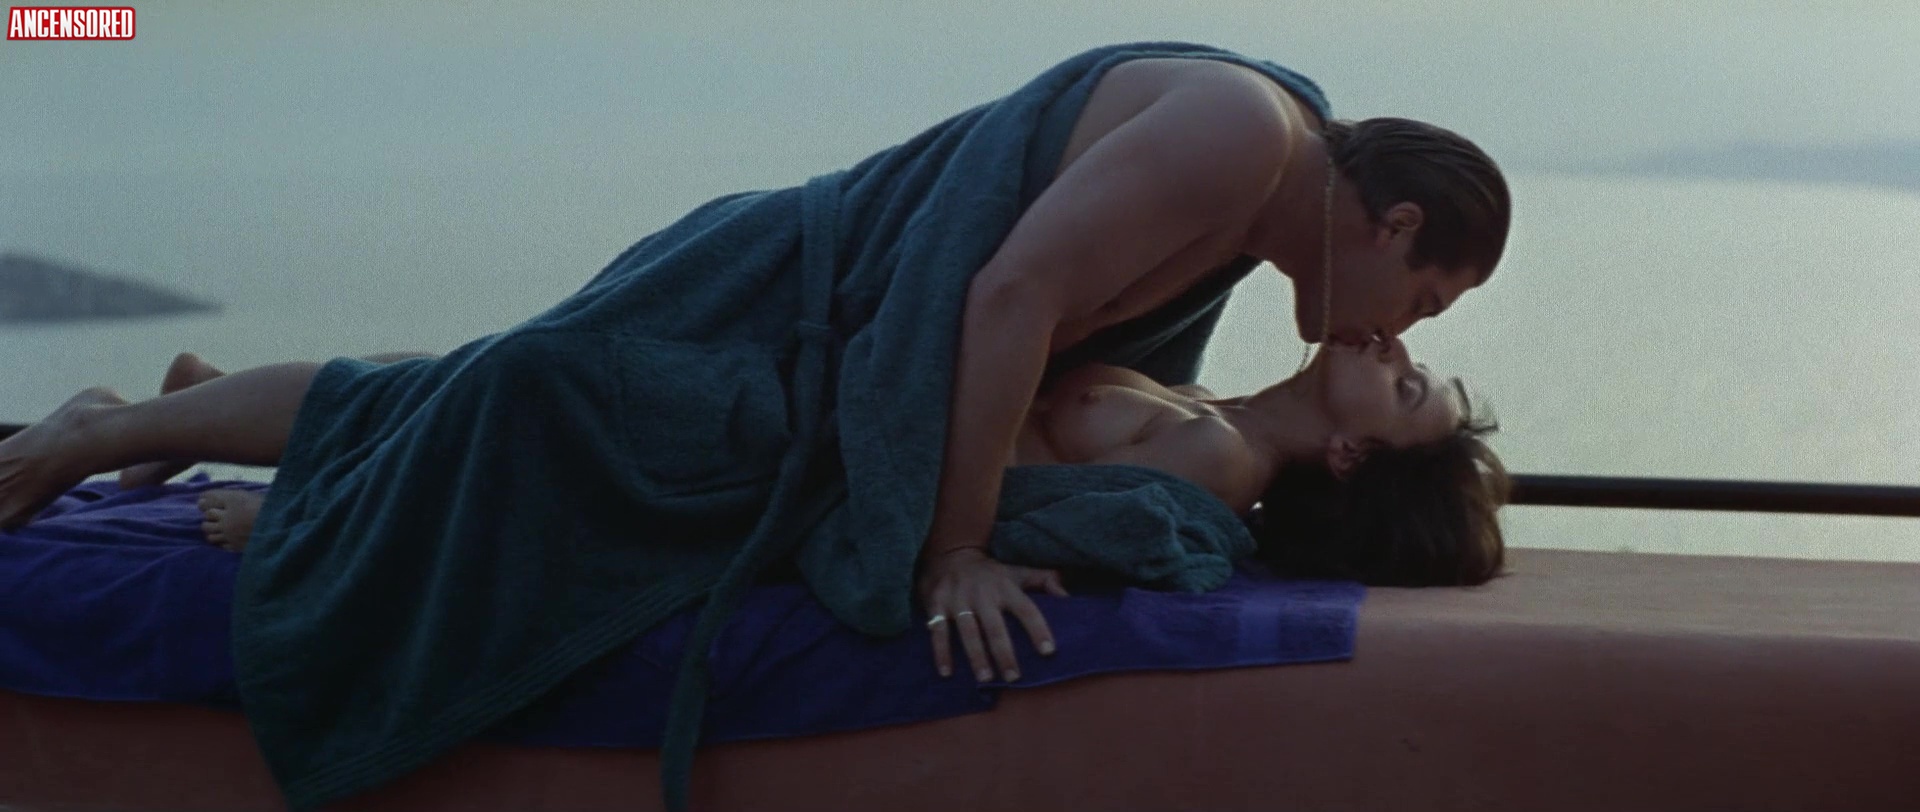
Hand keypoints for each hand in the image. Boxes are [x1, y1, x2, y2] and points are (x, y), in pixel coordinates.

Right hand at [916, 547, 1067, 681]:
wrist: (949, 554)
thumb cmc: (990, 573)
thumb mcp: (1017, 572)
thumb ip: (1044, 580)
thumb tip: (1067, 597)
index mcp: (1005, 587)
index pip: (1026, 609)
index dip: (1038, 629)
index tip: (1048, 651)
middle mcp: (983, 593)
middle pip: (996, 627)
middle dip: (1004, 653)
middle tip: (1013, 678)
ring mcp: (958, 598)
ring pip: (969, 632)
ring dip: (976, 656)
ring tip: (985, 678)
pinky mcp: (936, 603)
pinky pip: (938, 632)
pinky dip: (941, 653)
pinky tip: (946, 672)